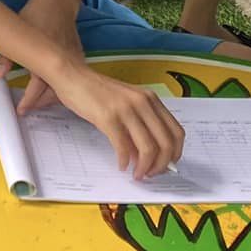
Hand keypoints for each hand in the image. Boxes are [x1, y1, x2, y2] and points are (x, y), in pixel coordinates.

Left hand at [0, 0, 83, 114]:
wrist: (58, 2)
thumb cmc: (36, 14)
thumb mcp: (18, 32)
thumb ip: (8, 56)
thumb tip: (0, 75)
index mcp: (46, 58)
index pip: (37, 87)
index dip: (29, 101)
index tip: (21, 110)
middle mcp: (62, 62)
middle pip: (54, 92)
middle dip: (40, 102)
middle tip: (27, 108)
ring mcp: (73, 60)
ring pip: (65, 87)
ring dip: (51, 96)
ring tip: (37, 101)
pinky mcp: (78, 57)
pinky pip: (71, 78)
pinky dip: (61, 86)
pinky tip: (52, 89)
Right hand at [54, 65, 185, 179]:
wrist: (73, 76)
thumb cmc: (98, 91)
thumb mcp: (127, 103)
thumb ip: (141, 124)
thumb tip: (149, 155)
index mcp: (151, 99)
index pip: (177, 132)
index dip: (175, 153)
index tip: (167, 165)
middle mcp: (143, 103)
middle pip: (166, 143)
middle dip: (161, 165)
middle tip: (151, 174)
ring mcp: (126, 109)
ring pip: (148, 148)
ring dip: (144, 167)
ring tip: (137, 174)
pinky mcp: (108, 117)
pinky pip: (123, 147)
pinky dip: (124, 161)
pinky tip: (121, 165)